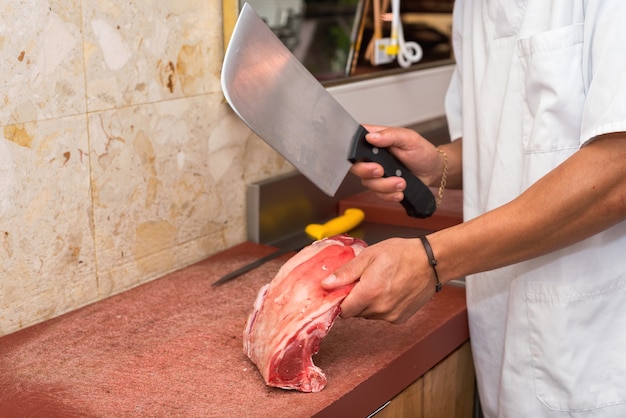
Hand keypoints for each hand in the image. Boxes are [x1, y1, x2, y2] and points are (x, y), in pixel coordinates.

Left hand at [321, 238, 437, 323]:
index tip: (344, 289)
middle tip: (364, 281)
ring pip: (367, 314)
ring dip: (368, 303)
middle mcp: (380, 308)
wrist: (431, 261)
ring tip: (379, 283)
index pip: (342, 310)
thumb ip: (346, 272)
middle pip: (354, 312)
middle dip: (355, 299)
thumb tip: (326, 284)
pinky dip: (381, 306)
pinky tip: (389, 291)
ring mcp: (391, 315)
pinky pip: (382, 315)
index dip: (341, 299)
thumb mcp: (369, 256)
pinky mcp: (400, 318)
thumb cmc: (402, 254)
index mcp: (369, 292)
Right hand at [351, 125, 442, 202]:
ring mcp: (376, 173)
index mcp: (376, 139)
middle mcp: (372, 156)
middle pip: (356, 166)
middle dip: (367, 172)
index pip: (355, 142)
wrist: (432, 171)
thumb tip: (372, 136)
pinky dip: (389, 195)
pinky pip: (378, 194)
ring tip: (401, 182)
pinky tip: (400, 191)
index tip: (367, 157)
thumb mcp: (409, 138)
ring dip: (385, 185)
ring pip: (368, 183)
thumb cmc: (422, 151)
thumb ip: (390, 135)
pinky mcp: (382, 186)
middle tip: (381, 171)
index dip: (355, 151)